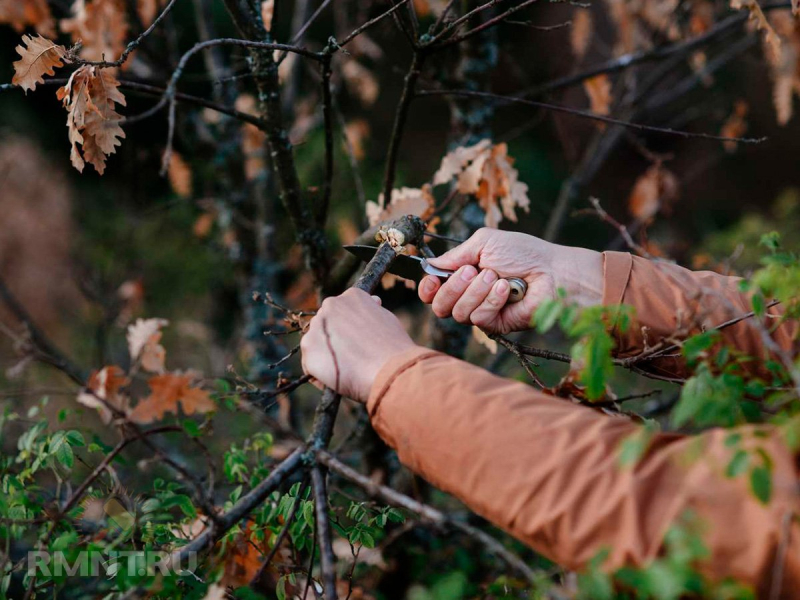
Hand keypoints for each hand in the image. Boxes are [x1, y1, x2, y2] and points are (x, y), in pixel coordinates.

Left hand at [300, 289, 418, 402]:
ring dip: (327, 357)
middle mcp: (331, 305)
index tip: (359, 341)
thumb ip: (373, 310)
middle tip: (352, 358)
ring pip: (316, 344)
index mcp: (352, 296)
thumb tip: (373, 301)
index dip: (350, 327)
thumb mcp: (386, 319)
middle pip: (325, 325)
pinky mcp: (308, 348)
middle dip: (334, 340)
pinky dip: (320, 375)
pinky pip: (310, 365)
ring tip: (347, 371)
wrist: (388, 370)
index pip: (343, 310)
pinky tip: (338, 381)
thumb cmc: (393, 347)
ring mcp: (317, 326)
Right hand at [418, 228, 602, 333]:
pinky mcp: (495, 326)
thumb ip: (455, 255)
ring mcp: (481, 312)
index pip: (433, 291)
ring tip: (496, 277)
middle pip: (438, 305)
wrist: (552, 271)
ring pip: (457, 312)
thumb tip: (431, 265)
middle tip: (473, 271)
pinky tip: (506, 290)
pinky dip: (491, 300)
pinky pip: (478, 319)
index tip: (432, 280)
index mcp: (464, 276)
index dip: (427, 288)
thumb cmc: (523, 253)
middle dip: (453, 287)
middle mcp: (469, 296)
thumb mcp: (484, 243)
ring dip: (476, 291)